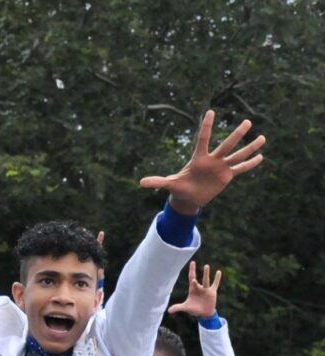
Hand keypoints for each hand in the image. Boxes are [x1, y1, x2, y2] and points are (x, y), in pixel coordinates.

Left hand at [139, 111, 264, 213]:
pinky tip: (261, 156)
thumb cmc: (179, 188)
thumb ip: (157, 182)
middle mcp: (212, 159)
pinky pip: (240, 169)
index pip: (203, 139)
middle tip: (247, 122)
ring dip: (250, 147)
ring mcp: (221, 167)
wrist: (189, 197)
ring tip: (263, 137)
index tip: (210, 111)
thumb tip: (140, 183)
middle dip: (237, 135)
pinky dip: (250, 164)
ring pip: (237, 155)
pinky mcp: (226, 176)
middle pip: (226, 145)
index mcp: (198, 158)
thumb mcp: (169, 185)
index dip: (206, 126)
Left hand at [169, 262, 220, 318]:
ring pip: (206, 280)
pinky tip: (218, 272)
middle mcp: (199, 288)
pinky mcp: (212, 292)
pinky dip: (217, 278)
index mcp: (192, 289)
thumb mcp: (186, 308)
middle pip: (196, 278)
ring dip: (206, 273)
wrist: (204, 314)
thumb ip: (178, 308)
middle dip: (194, 271)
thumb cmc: (194, 309)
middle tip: (192, 262)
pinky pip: (215, 284)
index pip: (191, 278)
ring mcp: (206, 289)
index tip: (191, 263)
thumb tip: (168, 311)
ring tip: (206, 266)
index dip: (190, 272)